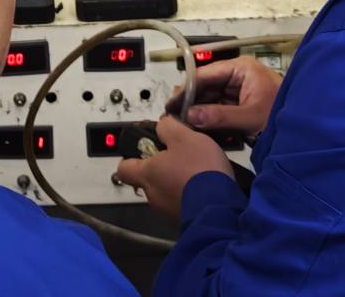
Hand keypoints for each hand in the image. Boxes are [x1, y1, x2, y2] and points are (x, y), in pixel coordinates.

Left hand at [113, 112, 229, 221]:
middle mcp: (153, 195)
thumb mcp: (183, 136)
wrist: (221, 207)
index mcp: (146, 174)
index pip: (123, 168)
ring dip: (176, 181)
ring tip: (195, 169)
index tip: (138, 150)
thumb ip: (167, 127)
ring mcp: (169, 210)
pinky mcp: (185, 218)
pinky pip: (182, 202)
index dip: (129, 157)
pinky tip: (204, 184)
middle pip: (147, 179)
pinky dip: (189, 193)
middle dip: (160, 167)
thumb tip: (163, 125)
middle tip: (175, 155)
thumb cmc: (199, 173)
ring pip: (166, 191)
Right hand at [170, 56, 282, 137]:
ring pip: (211, 97)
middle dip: (190, 100)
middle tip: (173, 116)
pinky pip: (219, 107)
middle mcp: (237, 74)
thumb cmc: (281, 116)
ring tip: (181, 122)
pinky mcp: (241, 103)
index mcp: (240, 68)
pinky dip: (208, 116)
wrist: (306, 131)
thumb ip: (219, 116)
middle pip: (206, 85)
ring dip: (198, 110)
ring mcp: (239, 89)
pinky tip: (196, 125)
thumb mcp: (250, 117)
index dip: (186, 89)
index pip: (205, 74)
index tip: (171, 103)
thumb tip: (189, 116)